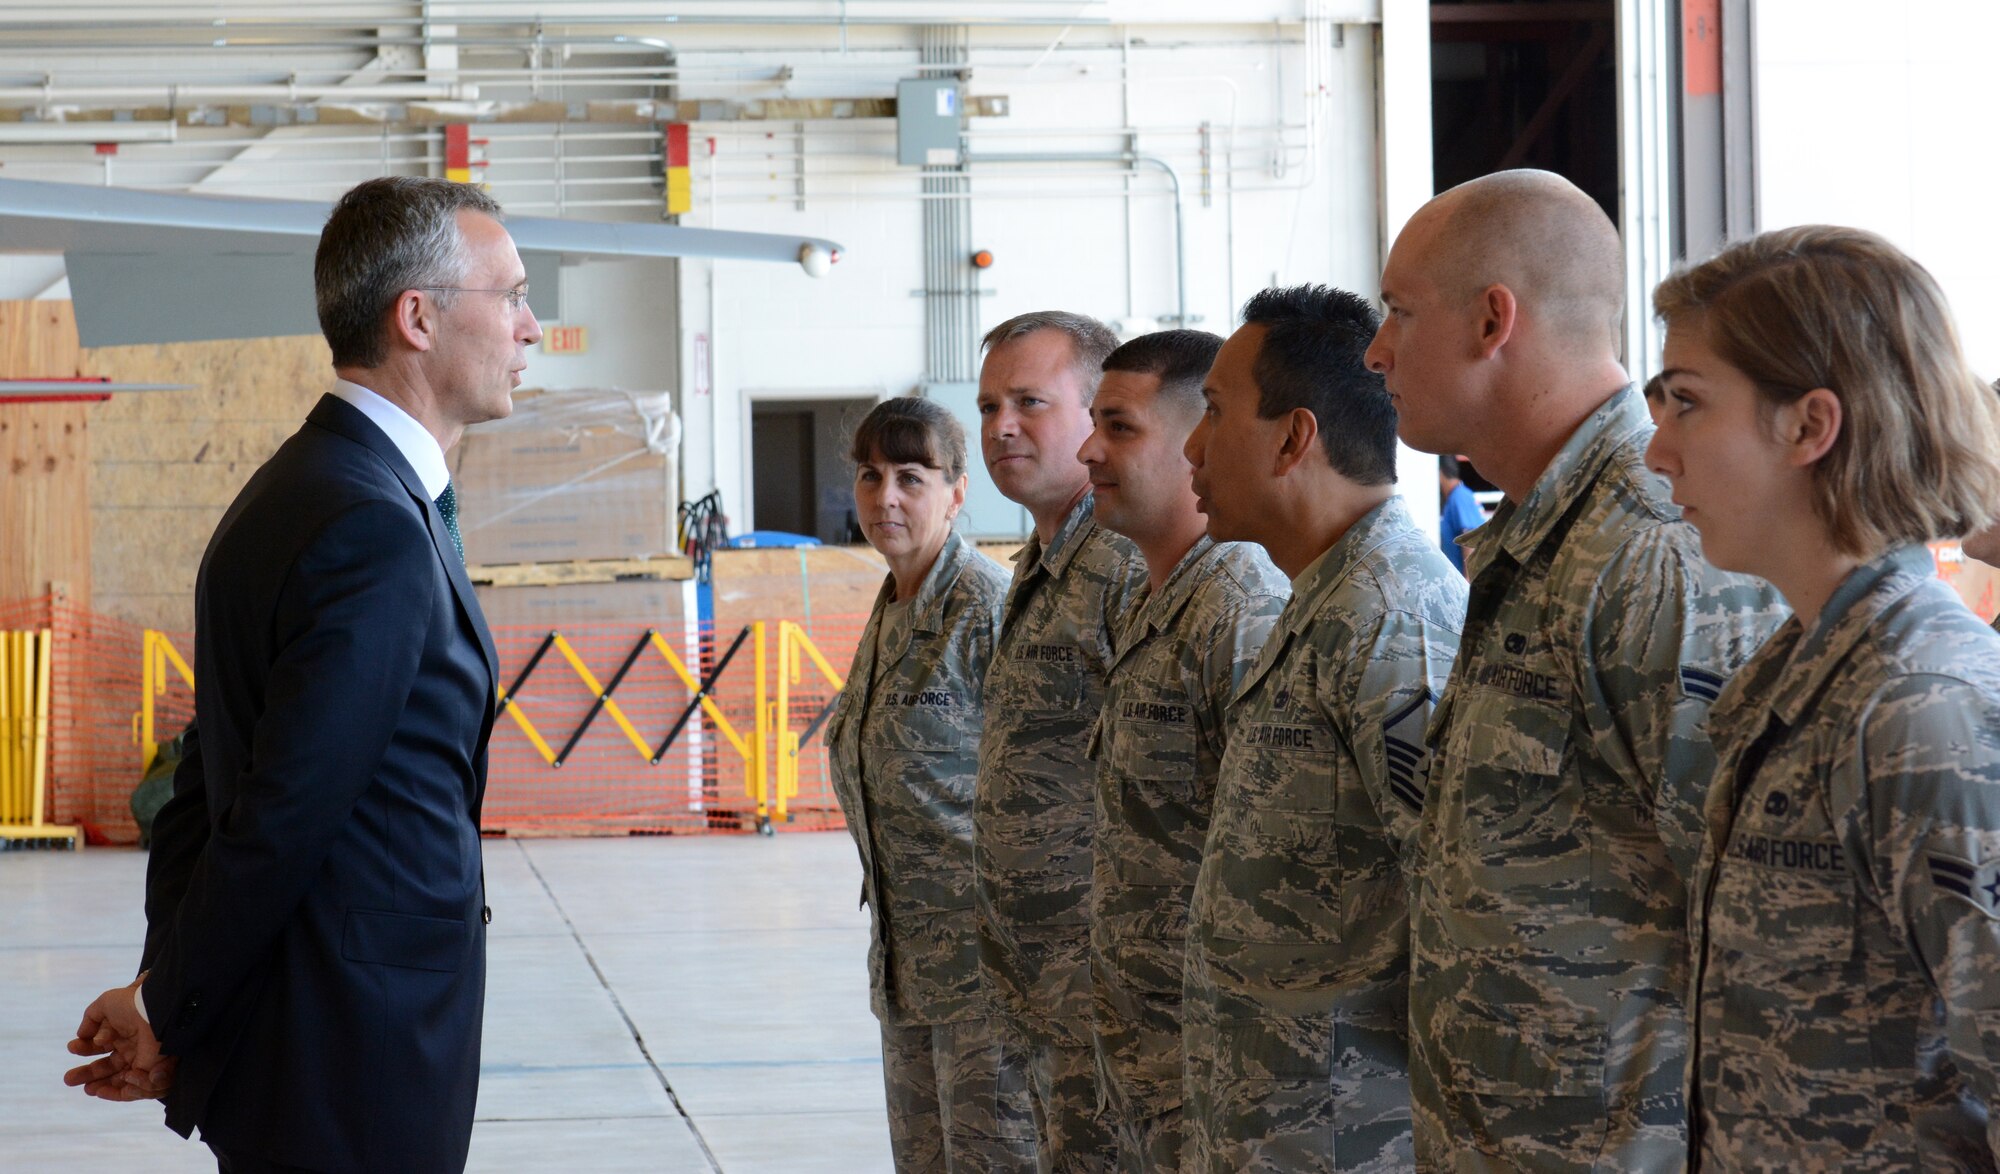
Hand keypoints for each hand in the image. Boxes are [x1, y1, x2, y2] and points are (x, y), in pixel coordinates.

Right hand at [63, 981, 174, 1099]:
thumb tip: (81, 1035)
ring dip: (98, 1085)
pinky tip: (99, 1091)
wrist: (154, 1013)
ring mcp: (138, 1061)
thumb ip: (90, 1017)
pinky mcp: (146, 1073)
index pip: (99, 1046)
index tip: (72, 1048)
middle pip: (105, 1066)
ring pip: (115, 1079)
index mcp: (120, 1033)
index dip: (84, 1048)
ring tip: (86, 1089)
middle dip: (86, 1073)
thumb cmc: (131, 1006)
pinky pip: (129, 1089)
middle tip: (69, 1079)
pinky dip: (113, 1093)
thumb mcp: (106, 1003)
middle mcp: (129, 1048)